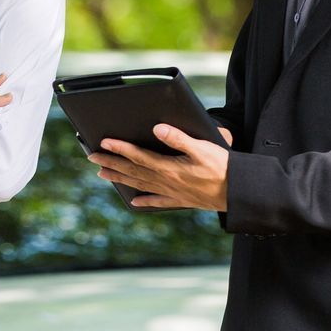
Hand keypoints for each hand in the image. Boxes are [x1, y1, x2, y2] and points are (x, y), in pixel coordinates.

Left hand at [88, 124, 232, 211]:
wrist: (238, 193)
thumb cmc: (223, 168)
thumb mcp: (203, 149)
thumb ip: (179, 138)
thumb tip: (158, 128)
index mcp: (169, 167)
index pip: (138, 156)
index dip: (119, 148)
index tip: (103, 142)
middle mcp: (166, 181)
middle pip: (133, 171)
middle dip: (111, 162)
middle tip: (91, 157)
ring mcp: (172, 192)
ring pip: (139, 184)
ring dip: (120, 178)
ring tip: (102, 173)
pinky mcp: (181, 200)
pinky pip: (158, 201)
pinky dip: (144, 201)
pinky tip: (134, 201)